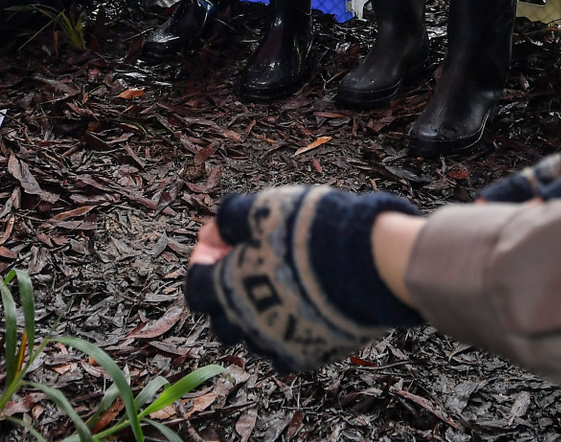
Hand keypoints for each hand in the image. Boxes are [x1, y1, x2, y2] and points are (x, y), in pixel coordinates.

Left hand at [184, 186, 422, 372]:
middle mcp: (246, 325)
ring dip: (256, 312)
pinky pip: (287, 349)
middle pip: (221, 317)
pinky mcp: (310, 353)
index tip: (217, 240)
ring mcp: (278, 344)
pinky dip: (287, 330)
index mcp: (227, 289)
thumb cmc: (308, 231)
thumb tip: (215, 227)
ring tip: (278, 282)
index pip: (195, 286)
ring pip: (254, 335)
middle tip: (245, 262)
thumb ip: (230, 217)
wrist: (366, 262)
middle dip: (225, 290)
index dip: (202, 261)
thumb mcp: (262, 208)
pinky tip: (301, 306)